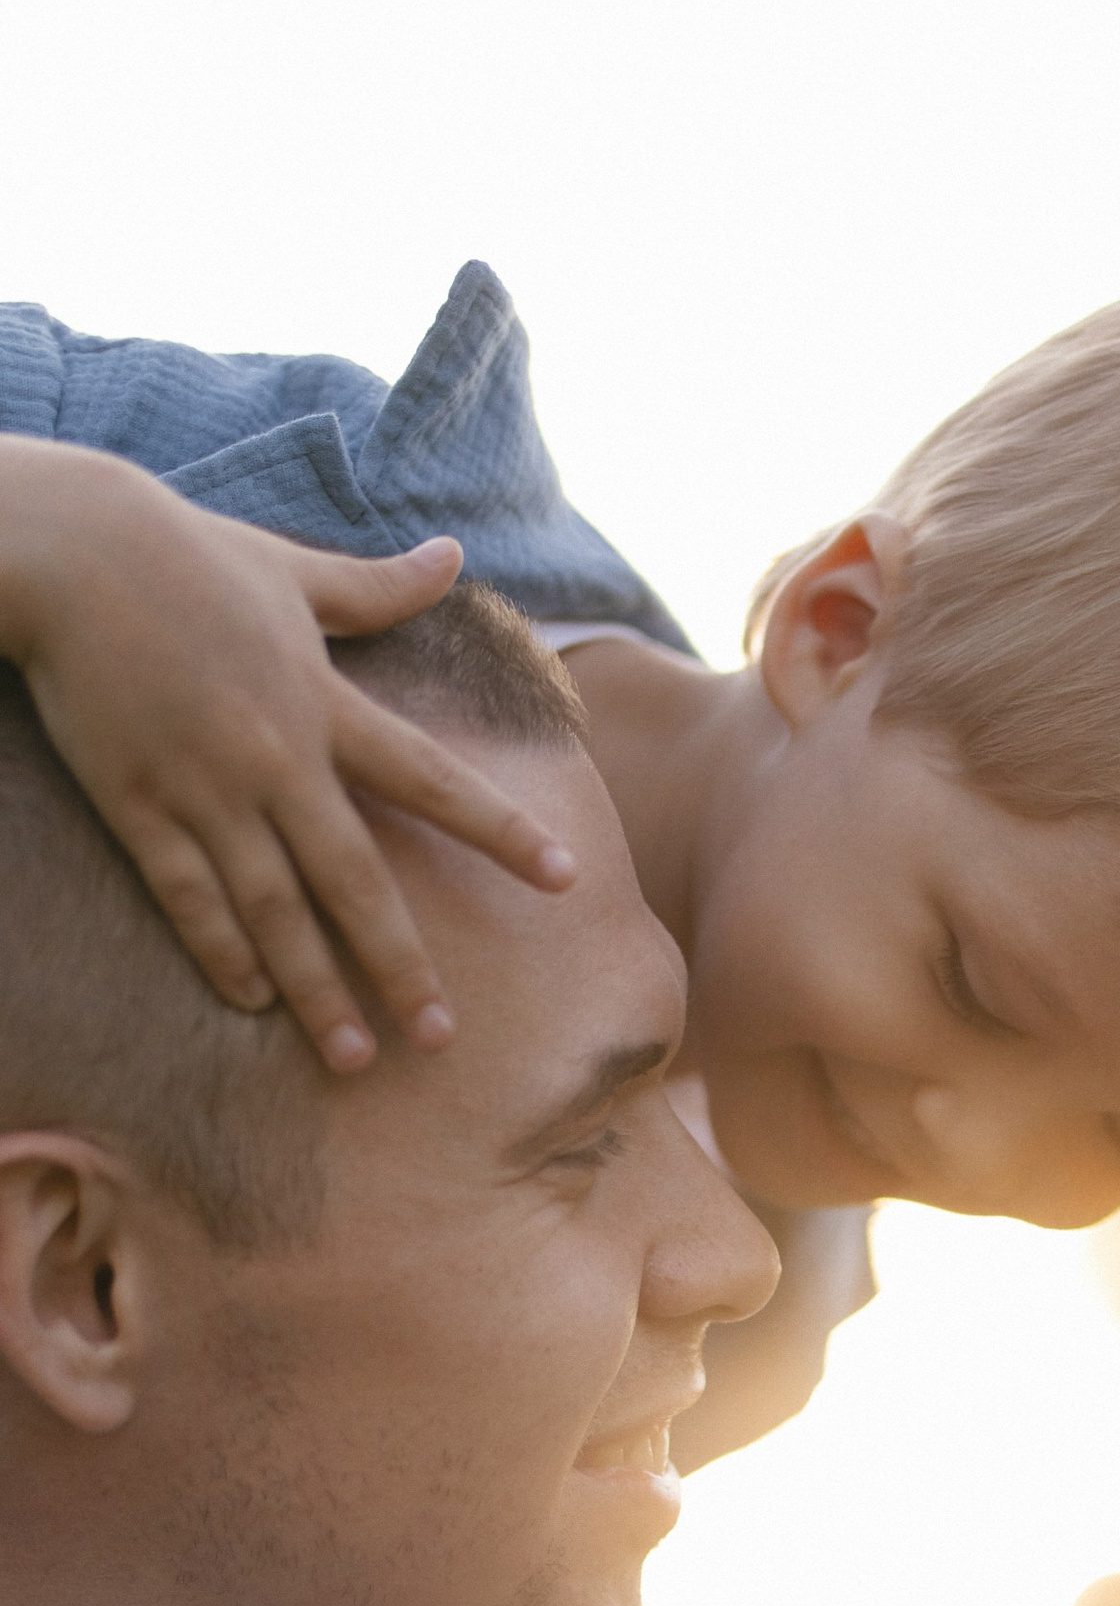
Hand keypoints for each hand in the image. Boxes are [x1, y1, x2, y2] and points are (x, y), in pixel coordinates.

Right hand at [0, 437, 577, 1070]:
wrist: (69, 549)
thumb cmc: (182, 552)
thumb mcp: (291, 568)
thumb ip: (377, 586)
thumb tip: (453, 555)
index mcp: (325, 702)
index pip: (434, 780)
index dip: (503, 831)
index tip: (565, 879)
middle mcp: (277, 758)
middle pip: (355, 879)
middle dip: (399, 964)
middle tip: (438, 1037)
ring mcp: (206, 787)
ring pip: (273, 909)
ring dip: (314, 988)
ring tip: (352, 1056)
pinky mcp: (138, 802)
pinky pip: (187, 894)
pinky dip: (221, 949)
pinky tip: (253, 1000)